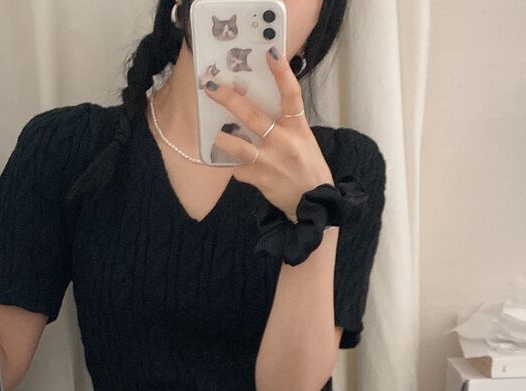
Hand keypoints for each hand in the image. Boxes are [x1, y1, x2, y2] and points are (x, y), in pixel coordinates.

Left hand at [202, 46, 332, 220]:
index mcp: (298, 126)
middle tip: (211, 87)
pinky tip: (235, 165)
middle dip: (230, 100)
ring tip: (215, 135)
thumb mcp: (303, 139)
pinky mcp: (261, 179)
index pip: (291, 94)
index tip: (270, 53)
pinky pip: (239, 169)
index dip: (281, 73)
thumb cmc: (307, 166)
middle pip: (253, 115)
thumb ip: (283, 124)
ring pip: (240, 146)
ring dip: (223, 139)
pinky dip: (235, 166)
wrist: (314, 202)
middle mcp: (284, 140)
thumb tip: (255, 107)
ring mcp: (271, 161)